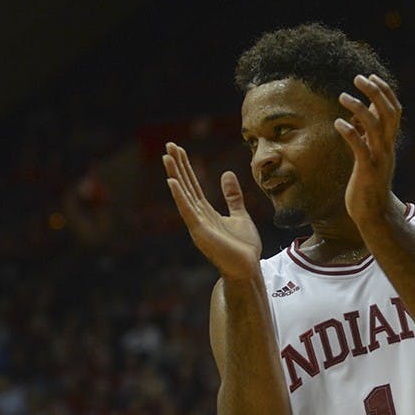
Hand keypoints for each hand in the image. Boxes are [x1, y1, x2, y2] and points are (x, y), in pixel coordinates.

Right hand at [163, 142, 261, 278]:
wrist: (247, 269)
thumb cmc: (243, 247)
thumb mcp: (240, 215)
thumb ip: (232, 196)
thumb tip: (226, 174)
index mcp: (205, 212)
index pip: (193, 185)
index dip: (186, 166)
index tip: (178, 149)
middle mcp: (197, 216)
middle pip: (186, 185)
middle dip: (178, 165)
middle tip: (168, 145)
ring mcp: (197, 224)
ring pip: (184, 195)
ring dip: (175, 175)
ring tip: (167, 157)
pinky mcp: (200, 233)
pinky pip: (187, 211)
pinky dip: (180, 196)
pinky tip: (172, 182)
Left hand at [334, 74, 402, 224]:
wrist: (374, 214)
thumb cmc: (368, 184)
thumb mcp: (370, 156)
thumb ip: (368, 137)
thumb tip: (359, 118)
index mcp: (389, 142)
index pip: (393, 110)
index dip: (384, 91)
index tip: (370, 76)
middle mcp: (387, 147)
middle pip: (388, 112)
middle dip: (375, 91)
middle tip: (358, 77)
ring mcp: (379, 158)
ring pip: (375, 125)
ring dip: (359, 107)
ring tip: (343, 96)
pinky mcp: (368, 170)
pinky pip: (360, 146)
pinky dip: (350, 132)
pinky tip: (337, 123)